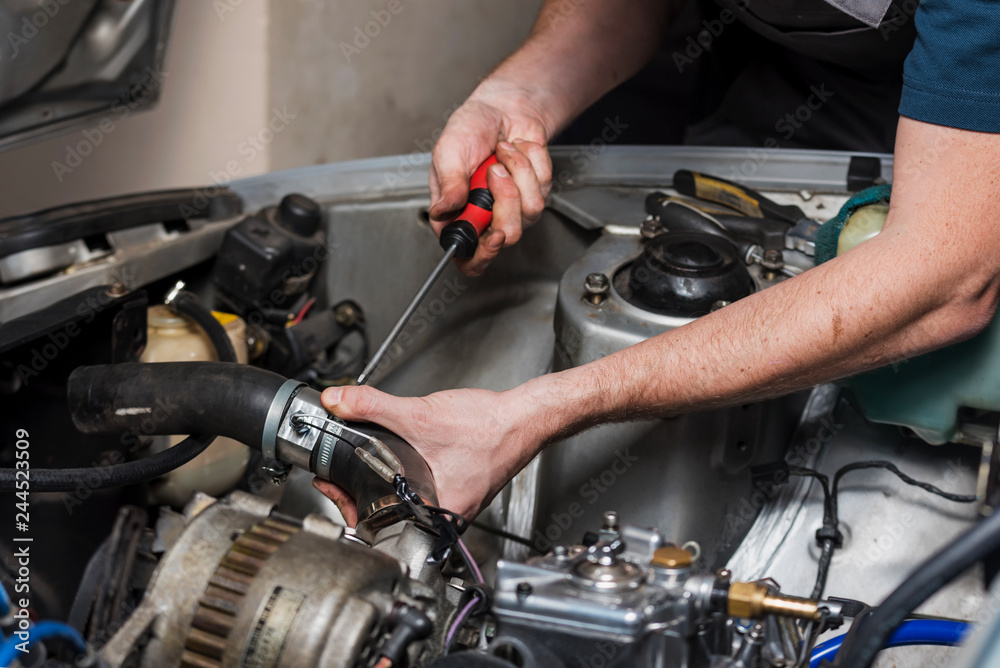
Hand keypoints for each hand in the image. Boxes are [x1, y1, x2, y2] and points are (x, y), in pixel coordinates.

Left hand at [312, 384, 545, 523]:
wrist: (523, 419)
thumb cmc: (488, 428)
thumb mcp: (419, 413)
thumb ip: (372, 406)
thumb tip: (338, 402)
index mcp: (433, 511)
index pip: (375, 523)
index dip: (346, 502)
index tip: (329, 483)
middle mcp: (443, 517)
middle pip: (385, 515)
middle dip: (357, 492)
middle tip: (337, 474)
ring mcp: (451, 505)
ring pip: (403, 503)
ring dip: (378, 485)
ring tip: (358, 468)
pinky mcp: (457, 490)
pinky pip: (420, 491)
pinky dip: (402, 477)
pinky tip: (394, 461)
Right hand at [430, 80, 553, 275]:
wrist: (499, 107)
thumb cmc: (469, 130)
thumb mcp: (448, 152)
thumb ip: (448, 184)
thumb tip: (444, 210)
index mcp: (458, 217)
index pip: (470, 258)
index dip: (484, 254)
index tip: (494, 235)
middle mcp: (487, 218)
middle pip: (508, 235)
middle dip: (506, 199)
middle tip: (494, 170)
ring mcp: (515, 208)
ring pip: (531, 210)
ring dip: (518, 171)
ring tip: (502, 152)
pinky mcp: (537, 192)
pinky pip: (544, 185)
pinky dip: (529, 158)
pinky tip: (516, 149)